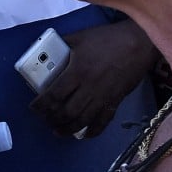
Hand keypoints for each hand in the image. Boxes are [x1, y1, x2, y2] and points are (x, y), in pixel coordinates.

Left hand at [30, 19, 158, 138]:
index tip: (34, 108)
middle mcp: (88, 88)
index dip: (41, 105)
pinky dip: (92, 131)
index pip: (54, 95)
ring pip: (82, 120)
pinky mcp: (115, 102)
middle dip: (52, 119)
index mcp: (77, 71)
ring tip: (58, 130)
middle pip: (66, 112)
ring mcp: (103, 97)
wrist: (137, 44)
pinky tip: (84, 134)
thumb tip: (48, 49)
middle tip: (45, 119)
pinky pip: (103, 122)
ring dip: (68, 129)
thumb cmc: (107, 39)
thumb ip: (63, 44)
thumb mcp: (80, 36)